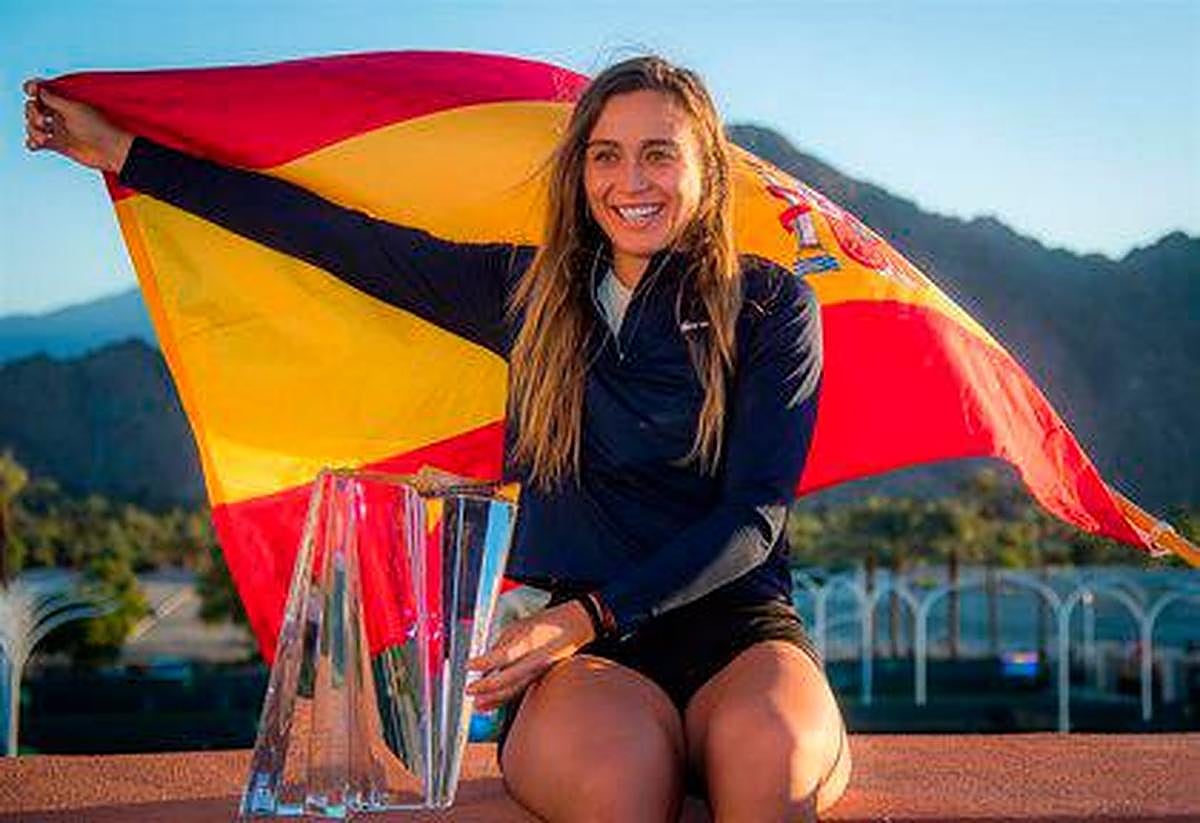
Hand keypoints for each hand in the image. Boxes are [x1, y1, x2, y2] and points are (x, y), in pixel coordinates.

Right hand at [23, 78, 132, 172]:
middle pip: (33, 108)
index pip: (42, 90)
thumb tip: (38, 88)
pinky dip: (32, 143)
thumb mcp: (74, 109)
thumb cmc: (98, 128)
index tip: (32, 90)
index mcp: (65, 101)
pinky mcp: (59, 145)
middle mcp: (60, 114)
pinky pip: (37, 142)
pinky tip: (36, 145)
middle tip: (42, 121)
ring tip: (43, 138)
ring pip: (33, 125)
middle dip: (31, 112)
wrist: (111, 151)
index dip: (32, 88)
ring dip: (32, 130)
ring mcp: (59, 129)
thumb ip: (54, 99)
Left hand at [465, 599, 595, 710]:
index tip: (468, 665)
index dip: (485, 662)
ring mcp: (540, 671)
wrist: (575, 626)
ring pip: (515, 689)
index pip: (504, 656)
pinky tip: (491, 704)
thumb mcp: (519, 626)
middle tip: (469, 690)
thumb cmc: (546, 623)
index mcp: (530, 641)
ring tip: (477, 705)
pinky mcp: (541, 678)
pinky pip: (520, 690)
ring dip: (494, 699)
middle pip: (509, 679)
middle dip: (487, 687)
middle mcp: (536, 659)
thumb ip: (501, 644)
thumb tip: (484, 661)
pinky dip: (504, 699)